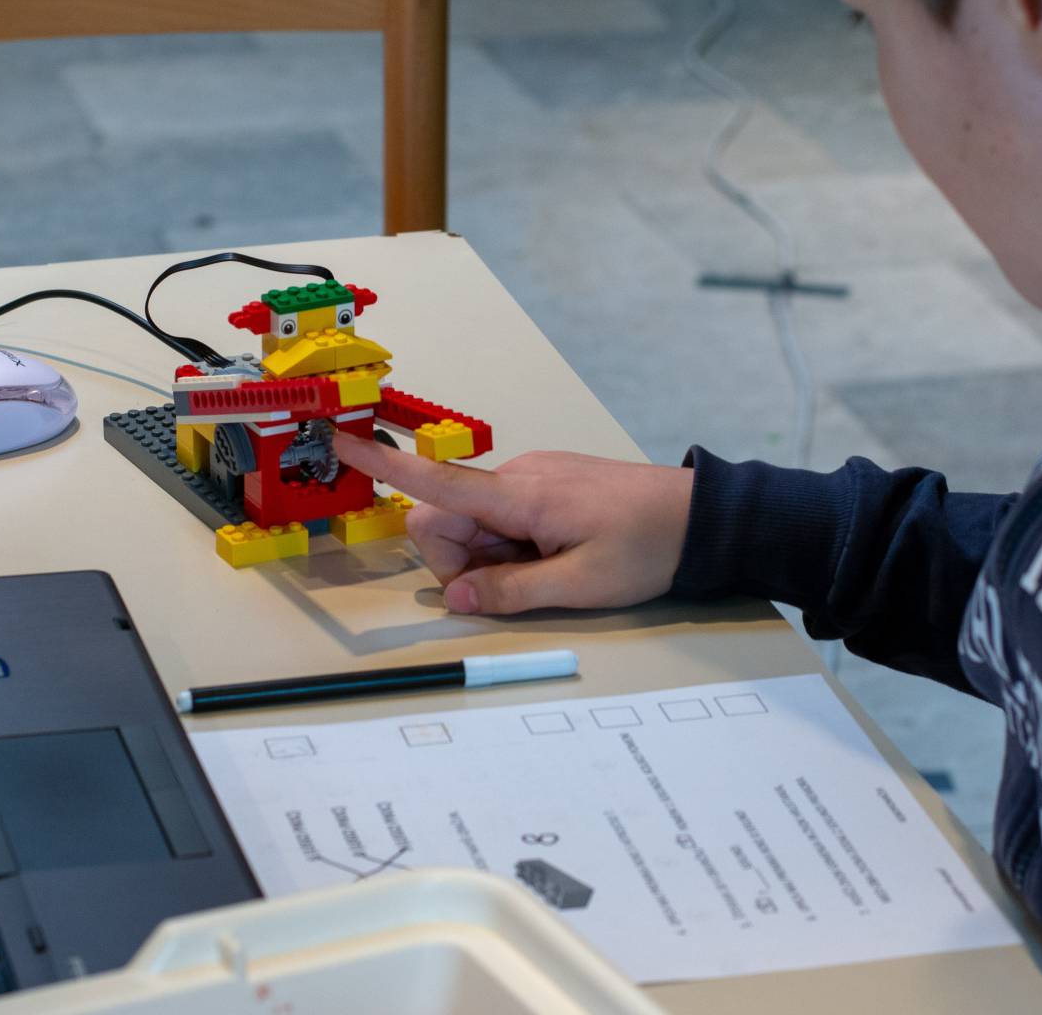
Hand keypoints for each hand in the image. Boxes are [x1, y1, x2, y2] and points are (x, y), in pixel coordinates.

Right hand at [333, 430, 694, 614]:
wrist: (703, 516)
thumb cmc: (647, 548)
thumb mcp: (580, 586)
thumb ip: (510, 592)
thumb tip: (454, 599)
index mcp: (519, 495)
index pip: (435, 481)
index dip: (382, 465)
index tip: (337, 441)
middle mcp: (516, 478)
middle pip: (445, 520)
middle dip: (460, 561)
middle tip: (516, 584)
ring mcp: (530, 479)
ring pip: (474, 524)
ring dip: (490, 558)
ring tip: (549, 569)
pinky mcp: (545, 486)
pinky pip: (502, 518)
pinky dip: (510, 546)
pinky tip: (555, 556)